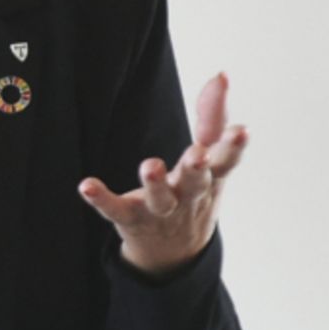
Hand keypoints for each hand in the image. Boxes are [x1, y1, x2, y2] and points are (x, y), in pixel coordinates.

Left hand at [78, 72, 249, 279]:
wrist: (175, 254)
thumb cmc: (195, 193)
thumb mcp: (210, 159)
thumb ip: (212, 117)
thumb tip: (221, 75)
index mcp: (211, 179)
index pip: (226, 161)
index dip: (234, 146)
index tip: (241, 130)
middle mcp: (188, 196)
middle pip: (195, 182)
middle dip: (197, 168)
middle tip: (198, 155)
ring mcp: (160, 211)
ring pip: (160, 200)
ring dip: (155, 184)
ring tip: (150, 166)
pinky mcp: (131, 218)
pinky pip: (115, 210)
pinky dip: (101, 199)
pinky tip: (86, 186)